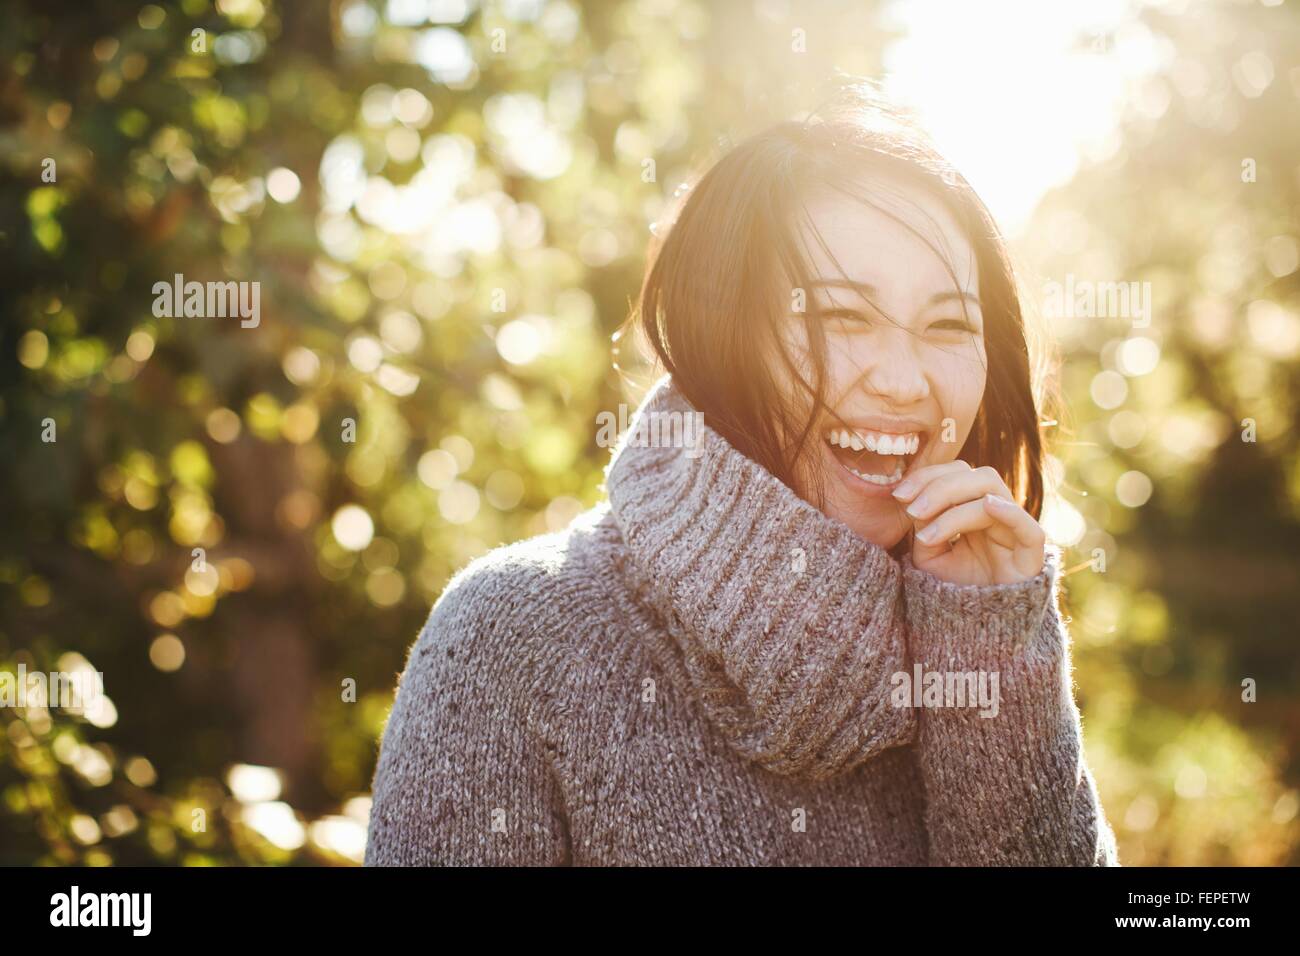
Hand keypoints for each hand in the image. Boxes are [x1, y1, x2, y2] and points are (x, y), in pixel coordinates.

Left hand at [891, 461, 1046, 585]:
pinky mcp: (1031, 558)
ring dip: (956, 503)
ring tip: (927, 532)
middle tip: (911, 509)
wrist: (973, 630)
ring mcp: (1015, 533)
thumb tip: (914, 498)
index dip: (929, 476)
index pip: (958, 473)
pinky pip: (1029, 528)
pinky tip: (987, 506)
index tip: (899, 494)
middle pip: (977, 476)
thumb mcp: (929, 556)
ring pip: (994, 493)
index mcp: (974, 510)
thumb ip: (924, 526)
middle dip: (939, 487)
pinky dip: (1010, 512)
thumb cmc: (953, 591)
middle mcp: (998, 515)